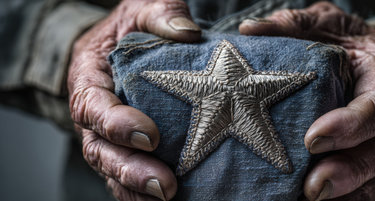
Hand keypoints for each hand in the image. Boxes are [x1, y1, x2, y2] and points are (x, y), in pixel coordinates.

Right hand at [68, 0, 200, 199]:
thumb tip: (187, 32)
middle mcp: (95, 113)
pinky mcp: (128, 146)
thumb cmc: (132, 26)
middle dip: (129, 169)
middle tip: (164, 186)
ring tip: (167, 198)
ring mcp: (110, 134)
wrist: (126, 43)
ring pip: (112, 169)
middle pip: (100, 149)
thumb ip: (160, 14)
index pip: (93, 105)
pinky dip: (141, 191)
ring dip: (136, 188)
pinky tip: (167, 200)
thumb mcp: (142, 9)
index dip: (116, 123)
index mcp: (91, 78)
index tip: (150, 135)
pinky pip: (128, 174)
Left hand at [240, 2, 374, 200]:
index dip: (351, 124)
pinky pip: (358, 184)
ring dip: (343, 192)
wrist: (365, 54)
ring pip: (369, 174)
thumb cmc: (344, 38)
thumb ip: (293, 25)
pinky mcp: (361, 156)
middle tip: (313, 187)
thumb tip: (250, 30)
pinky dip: (341, 197)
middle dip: (347, 172)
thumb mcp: (323, 22)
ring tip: (310, 200)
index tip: (313, 138)